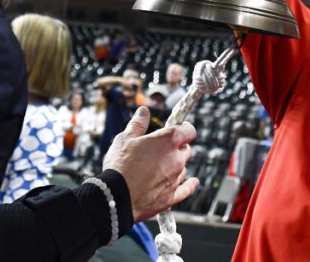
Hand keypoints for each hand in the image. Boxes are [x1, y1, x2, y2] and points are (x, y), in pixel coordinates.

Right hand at [103, 106, 198, 220]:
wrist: (116, 198)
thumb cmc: (120, 166)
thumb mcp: (125, 139)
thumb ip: (138, 124)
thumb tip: (144, 111)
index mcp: (167, 141)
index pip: (189, 130)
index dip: (184, 128)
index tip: (179, 128)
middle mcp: (176, 159)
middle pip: (186, 150)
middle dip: (178, 147)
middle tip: (163, 149)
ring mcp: (175, 179)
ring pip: (183, 168)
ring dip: (176, 166)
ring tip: (160, 167)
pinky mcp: (172, 197)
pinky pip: (186, 189)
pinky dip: (189, 185)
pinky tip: (193, 182)